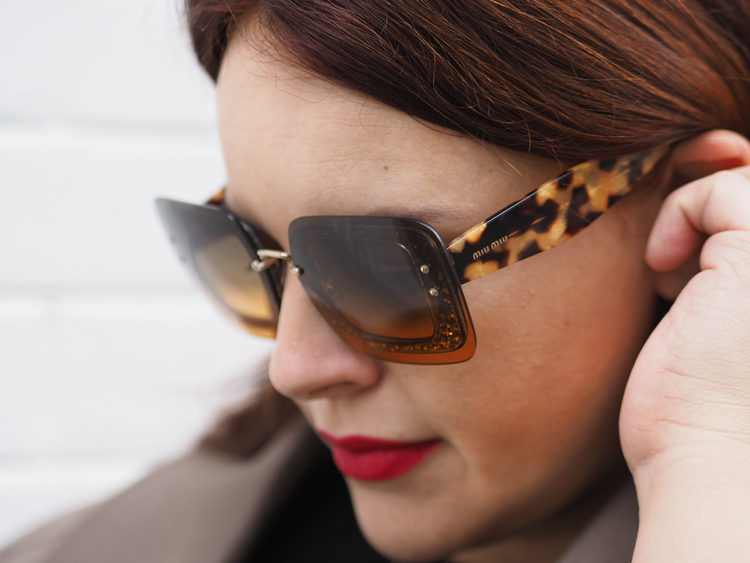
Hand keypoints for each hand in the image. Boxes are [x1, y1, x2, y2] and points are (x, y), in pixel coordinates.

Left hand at [619, 130, 749, 560]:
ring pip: (743, 187)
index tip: (687, 257)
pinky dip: (679, 216)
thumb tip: (693, 248)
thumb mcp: (717, 333)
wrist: (711, 467)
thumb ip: (718, 279)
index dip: (724, 212)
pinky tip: (661, 271)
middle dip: (713, 209)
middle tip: (675, 261)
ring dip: (695, 215)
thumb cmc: (704, 417)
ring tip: (670, 274)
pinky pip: (718, 193)